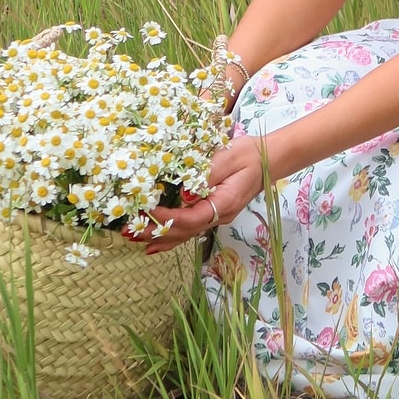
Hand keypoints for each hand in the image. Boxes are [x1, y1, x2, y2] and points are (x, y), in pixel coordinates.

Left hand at [134, 134, 264, 253]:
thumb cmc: (249, 154)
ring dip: (159, 237)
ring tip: (134, 238)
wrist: (269, 159)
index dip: (168, 218)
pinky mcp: (212, 212)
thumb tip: (183, 194)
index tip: (147, 211)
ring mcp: (216, 217)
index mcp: (224, 203)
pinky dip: (171, 237)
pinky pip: (189, 229)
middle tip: (129, 231)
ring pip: (185, 234)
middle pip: (184, 231)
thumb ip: (207, 175)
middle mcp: (219, 216)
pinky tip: (155, 244)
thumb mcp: (229, 157)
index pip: (192, 218)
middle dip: (156, 231)